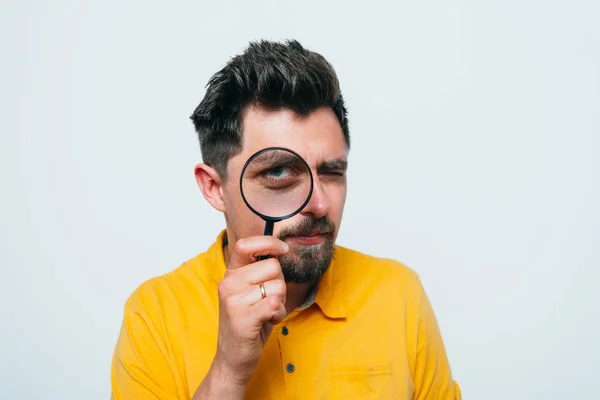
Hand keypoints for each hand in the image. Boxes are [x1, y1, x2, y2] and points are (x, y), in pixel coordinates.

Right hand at [194, 236, 288, 398]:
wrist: (233, 358)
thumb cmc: (248, 322)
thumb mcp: (249, 292)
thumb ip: (260, 272)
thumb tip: (281, 249)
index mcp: (230, 274)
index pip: (246, 244)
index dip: (269, 242)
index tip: (283, 249)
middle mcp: (228, 284)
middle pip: (273, 266)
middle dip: (280, 284)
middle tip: (268, 301)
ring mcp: (233, 301)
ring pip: (278, 286)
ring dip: (280, 302)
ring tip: (266, 314)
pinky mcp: (243, 318)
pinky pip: (275, 304)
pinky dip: (279, 314)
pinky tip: (268, 322)